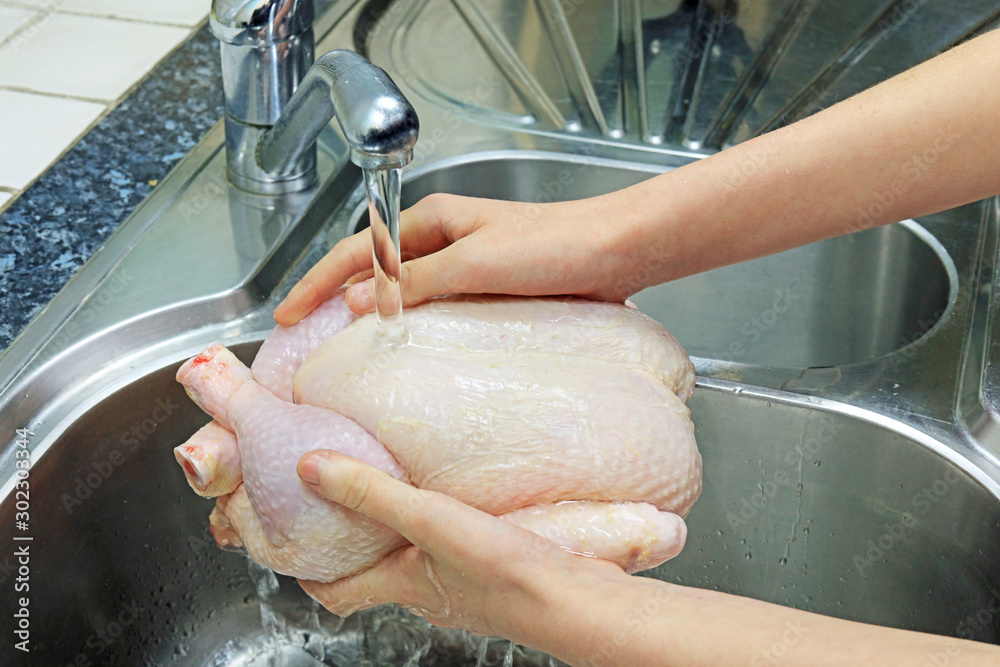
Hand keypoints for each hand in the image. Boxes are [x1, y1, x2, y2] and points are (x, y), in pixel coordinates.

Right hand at [274, 193, 641, 324]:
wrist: (616, 252)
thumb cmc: (553, 246)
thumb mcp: (474, 263)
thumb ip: (414, 282)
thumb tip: (354, 301)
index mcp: (433, 222)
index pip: (356, 251)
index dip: (316, 284)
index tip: (285, 314)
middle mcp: (445, 241)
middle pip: (374, 272)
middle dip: (336, 301)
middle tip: (306, 339)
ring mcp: (467, 268)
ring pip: (406, 295)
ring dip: (375, 319)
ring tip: (346, 354)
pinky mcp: (489, 293)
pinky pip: (439, 312)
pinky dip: (416, 331)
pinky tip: (409, 356)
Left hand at [294, 450, 629, 645]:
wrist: (574, 600)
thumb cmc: (503, 572)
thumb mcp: (428, 520)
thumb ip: (372, 492)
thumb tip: (311, 467)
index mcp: (402, 586)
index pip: (338, 593)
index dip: (311, 575)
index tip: (295, 550)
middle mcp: (430, 595)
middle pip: (377, 577)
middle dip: (357, 549)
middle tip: (345, 510)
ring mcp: (466, 590)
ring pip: (419, 566)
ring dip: (404, 539)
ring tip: (401, 497)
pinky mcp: (499, 577)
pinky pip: (459, 555)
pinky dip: (446, 534)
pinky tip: (462, 507)